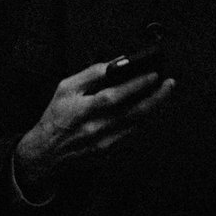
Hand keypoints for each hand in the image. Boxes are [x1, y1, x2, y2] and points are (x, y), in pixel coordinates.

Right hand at [13, 58, 173, 197]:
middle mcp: (95, 128)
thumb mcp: (66, 89)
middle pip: (133, 112)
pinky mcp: (108, 152)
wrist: (45, 153)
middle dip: (156, 97)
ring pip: (137, 124)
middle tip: (169, 83)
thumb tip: (117, 62)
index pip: (114, 96)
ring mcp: (104, 142)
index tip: (153, 74)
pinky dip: (143, 120)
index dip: (136, 85)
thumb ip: (92, 74)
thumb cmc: (56, 116)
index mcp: (83, 110)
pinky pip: (132, 134)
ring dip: (154, 107)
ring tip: (164, 92)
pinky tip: (151, 108)